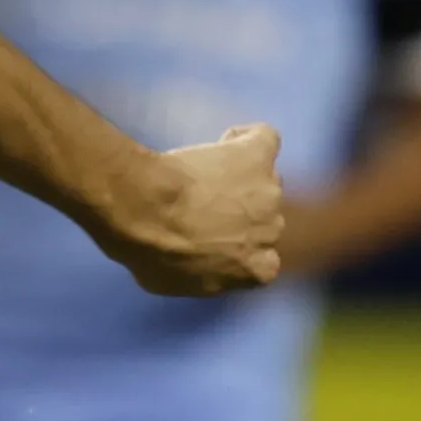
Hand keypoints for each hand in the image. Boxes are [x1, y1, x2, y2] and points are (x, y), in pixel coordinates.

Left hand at [104, 123, 288, 295]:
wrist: (147, 209)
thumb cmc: (153, 253)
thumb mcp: (174, 282)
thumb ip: (202, 273)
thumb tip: (198, 263)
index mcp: (257, 270)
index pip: (263, 261)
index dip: (241, 248)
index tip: (216, 238)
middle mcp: (273, 229)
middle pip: (263, 216)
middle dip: (239, 211)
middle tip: (204, 203)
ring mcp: (270, 189)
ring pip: (264, 179)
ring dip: (240, 176)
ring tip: (204, 170)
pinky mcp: (259, 154)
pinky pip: (265, 139)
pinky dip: (248, 137)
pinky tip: (226, 141)